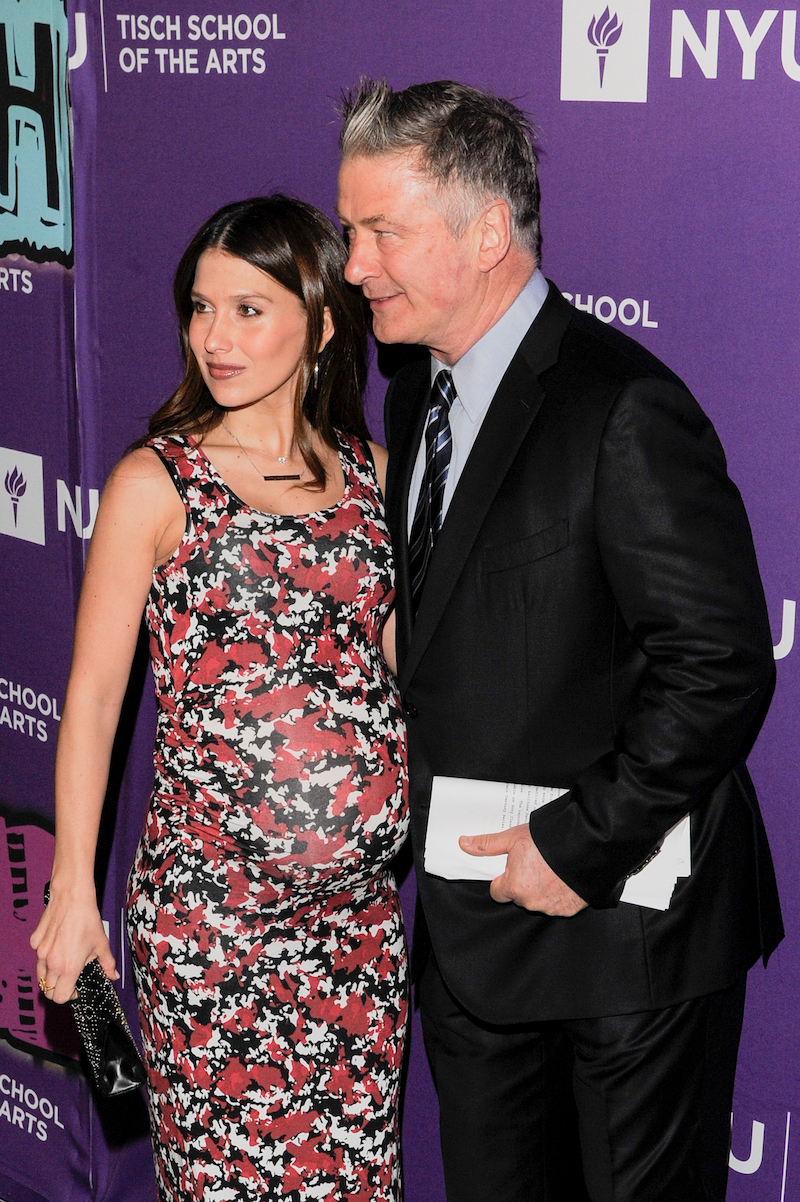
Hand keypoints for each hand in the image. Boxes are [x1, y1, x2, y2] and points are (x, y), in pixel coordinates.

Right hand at [30, 885, 117, 1004]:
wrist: (72, 898)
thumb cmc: (88, 920)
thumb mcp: (102, 944)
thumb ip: (108, 964)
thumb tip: (114, 976)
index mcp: (68, 968)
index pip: (61, 997)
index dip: (70, 996)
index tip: (77, 989)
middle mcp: (51, 964)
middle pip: (48, 990)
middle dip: (58, 989)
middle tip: (70, 979)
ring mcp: (40, 953)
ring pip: (40, 975)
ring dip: (50, 976)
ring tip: (63, 965)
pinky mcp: (35, 942)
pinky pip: (37, 956)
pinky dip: (44, 956)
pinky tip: (57, 946)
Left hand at [459, 823, 587, 915]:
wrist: (586, 846)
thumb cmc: (548, 841)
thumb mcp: (514, 837)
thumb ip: (488, 845)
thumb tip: (464, 844)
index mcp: (514, 887)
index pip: (498, 892)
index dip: (504, 878)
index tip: (514, 867)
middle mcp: (531, 902)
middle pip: (519, 896)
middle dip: (524, 882)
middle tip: (535, 863)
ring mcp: (551, 908)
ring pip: (538, 900)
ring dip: (542, 889)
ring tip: (551, 868)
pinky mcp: (569, 910)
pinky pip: (557, 905)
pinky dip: (559, 894)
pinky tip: (563, 877)